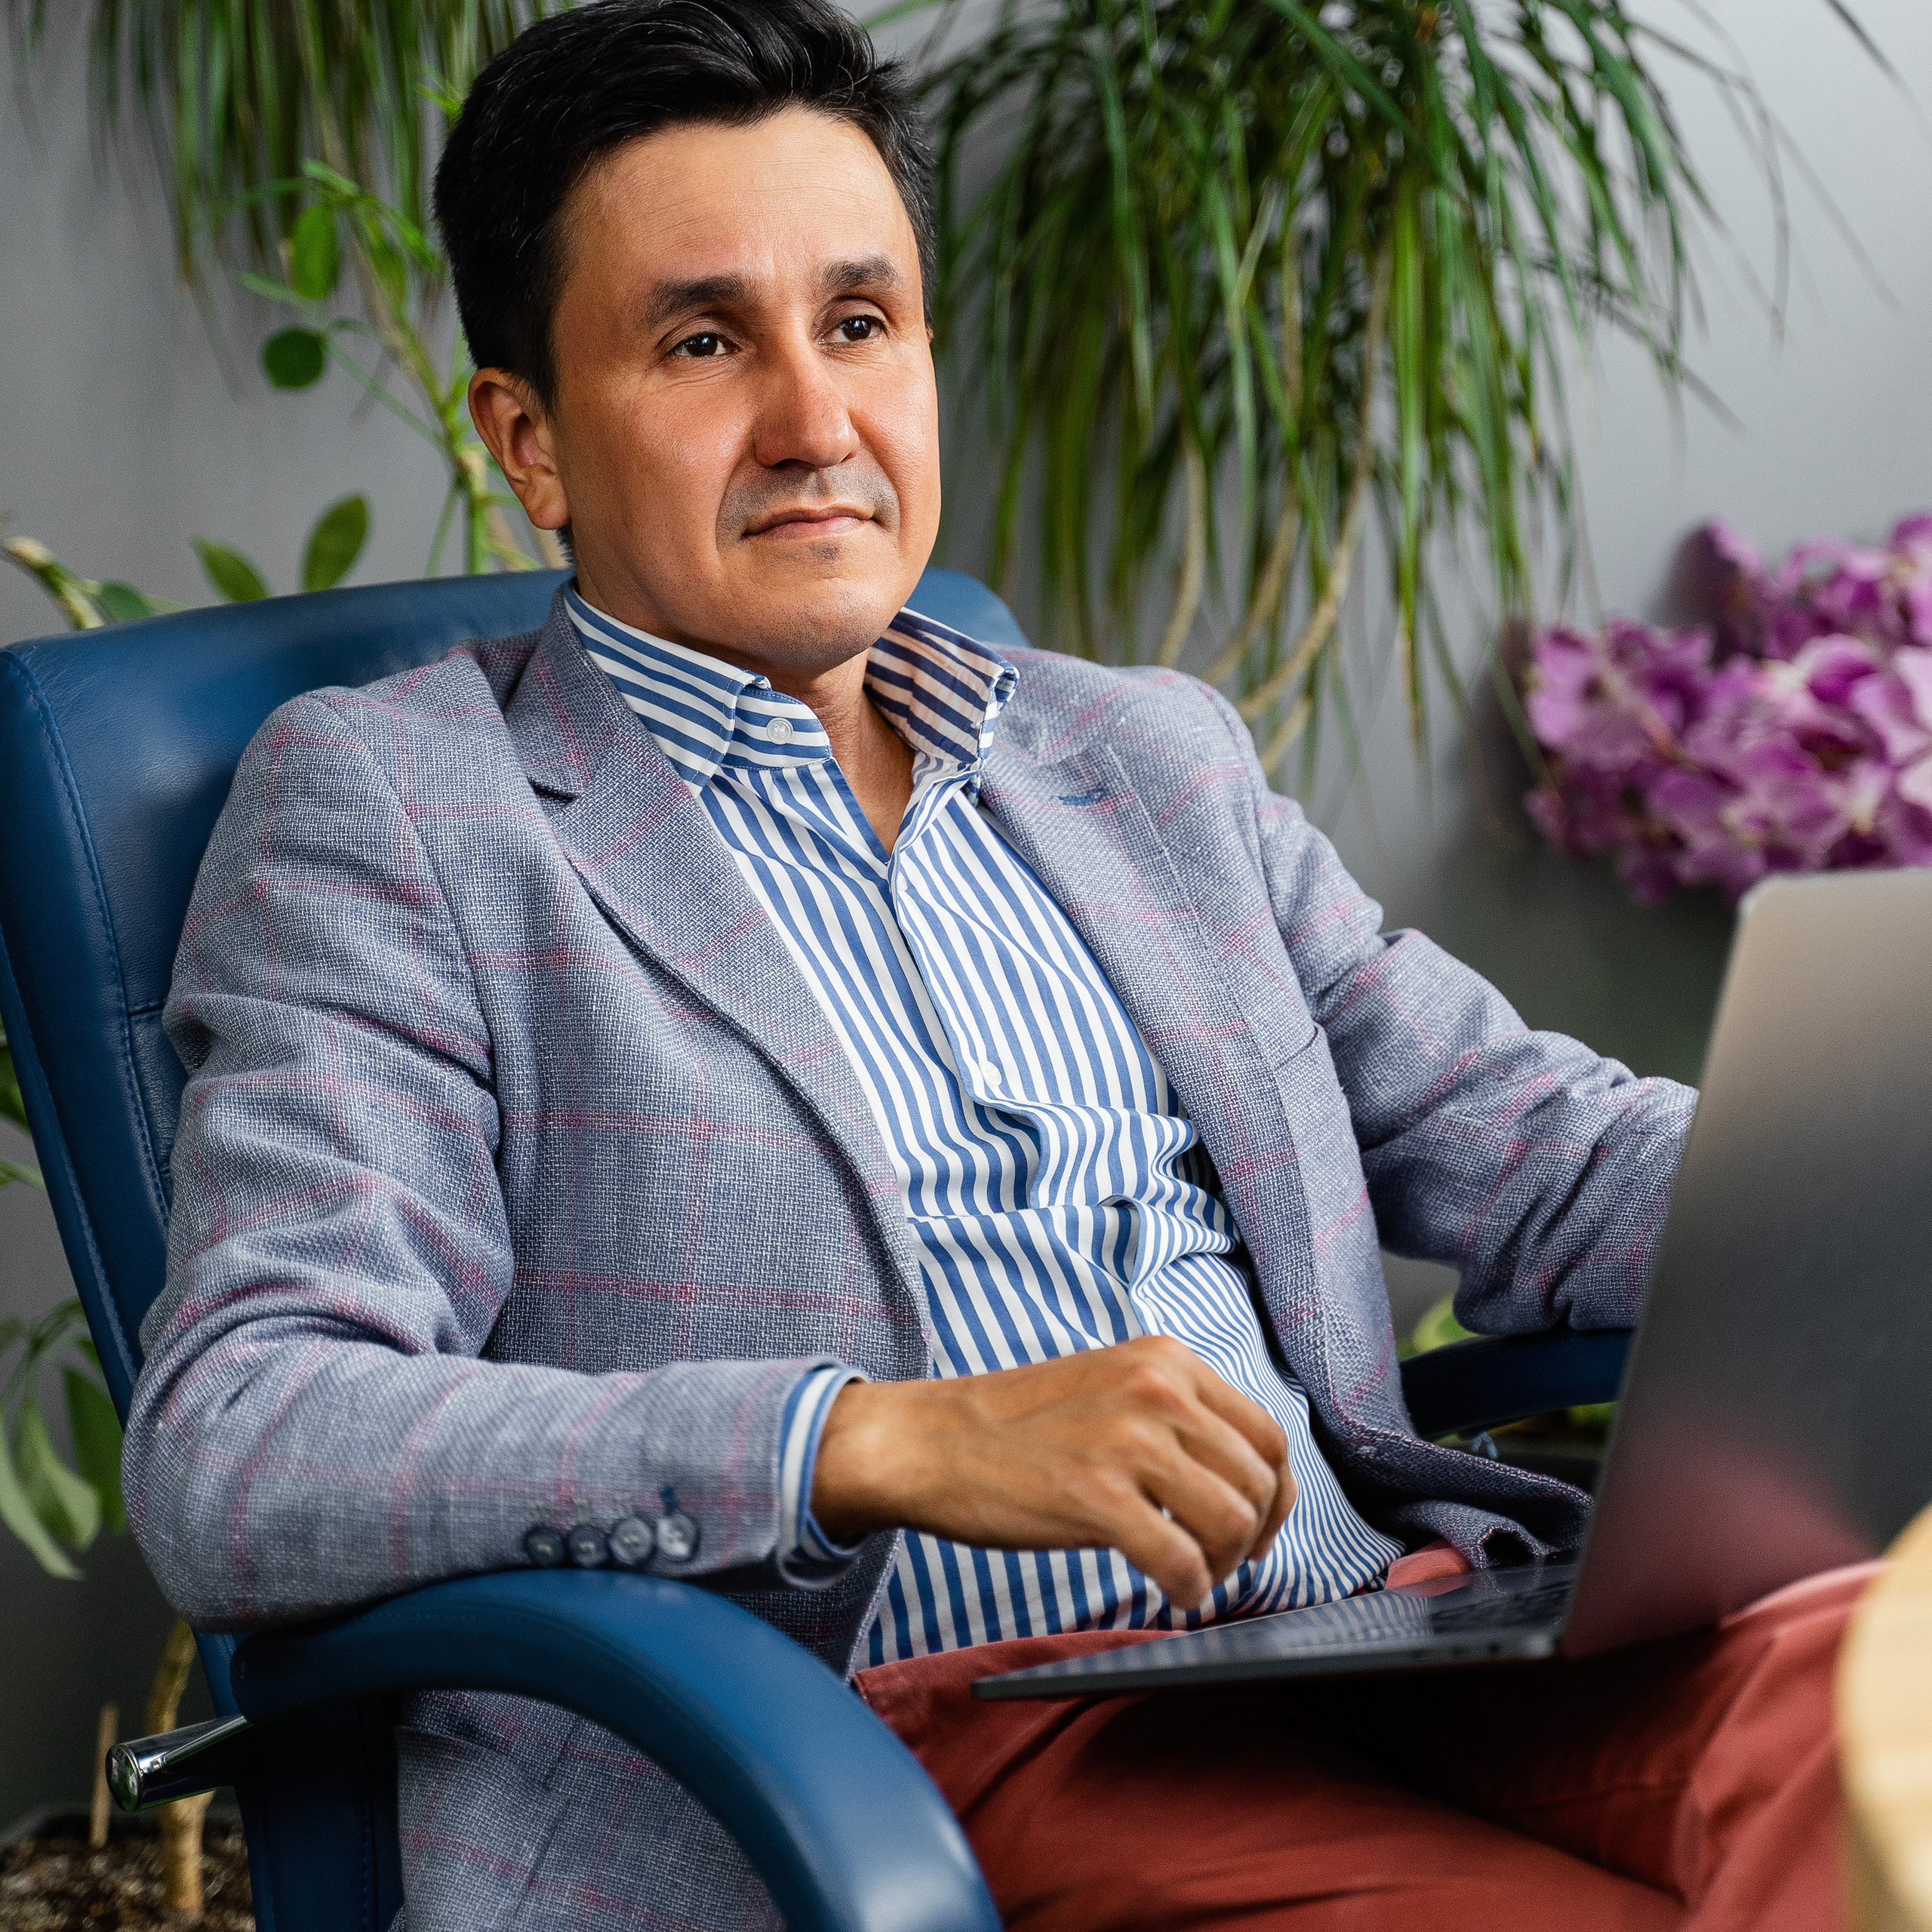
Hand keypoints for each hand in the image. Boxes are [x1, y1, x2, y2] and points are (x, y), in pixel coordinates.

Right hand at [811, 1336, 1294, 1609]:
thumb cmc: (1018, 1427)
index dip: (1275, 1495)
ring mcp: (1128, 1441)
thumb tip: (1240, 1479)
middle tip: (1218, 1561)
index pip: (1267, 1436)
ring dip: (1222, 1565)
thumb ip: (1174, 1415)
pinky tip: (1171, 1594)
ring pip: (1232, 1522)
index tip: (1257, 1527)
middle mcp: (1157, 1390)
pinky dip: (1189, 1591)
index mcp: (1165, 1360)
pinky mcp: (1097, 1496)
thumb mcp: (1110, 1387)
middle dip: (1250, 1536)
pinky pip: (1183, 1562)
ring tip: (1190, 1575)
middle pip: (1257, 1483)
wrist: (931, 1441)